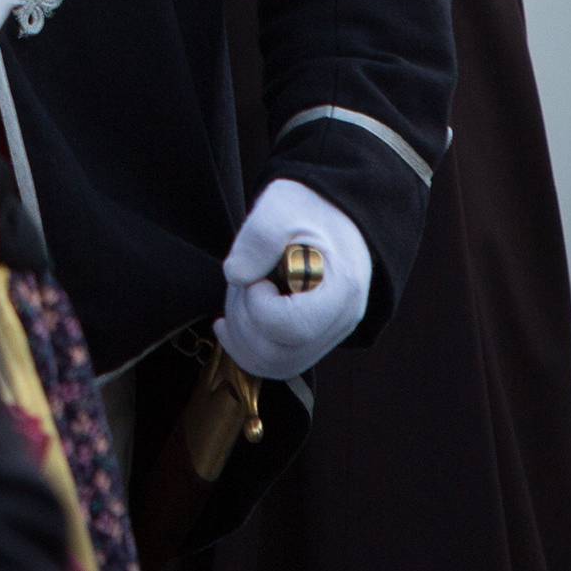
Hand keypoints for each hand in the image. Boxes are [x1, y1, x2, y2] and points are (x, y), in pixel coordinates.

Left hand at [214, 180, 371, 380]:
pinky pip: (276, 363)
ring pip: (274, 364)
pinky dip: (245, 347)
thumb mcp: (283, 205)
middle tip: (243, 280)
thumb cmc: (310, 206)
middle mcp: (340, 323)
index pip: (293, 327)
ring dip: (241, 333)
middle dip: (243, 318)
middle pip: (279, 353)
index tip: (257, 276)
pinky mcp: (310, 339)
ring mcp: (327, 336)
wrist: (333, 213)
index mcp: (341, 290)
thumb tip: (235, 276)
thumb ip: (259, 237)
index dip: (259, 305)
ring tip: (241, 293)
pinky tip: (229, 321)